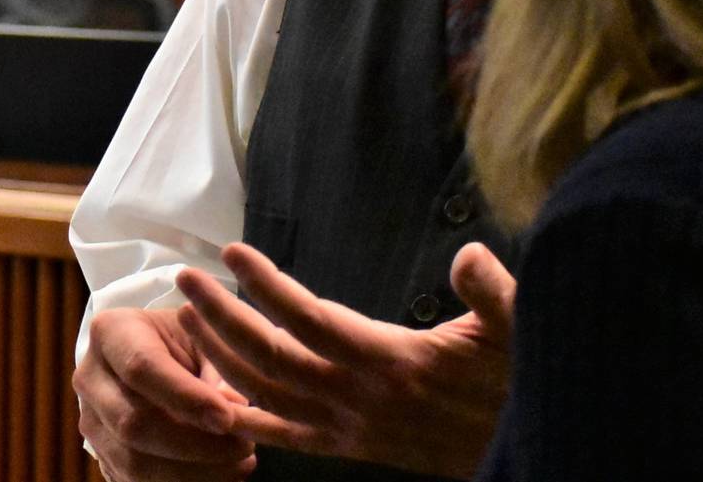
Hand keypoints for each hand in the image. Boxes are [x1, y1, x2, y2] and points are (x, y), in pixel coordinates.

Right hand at [74, 304, 257, 480]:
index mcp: (111, 331)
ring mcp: (91, 421)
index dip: (185, 397)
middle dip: (194, 444)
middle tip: (243, 446)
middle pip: (132, 423)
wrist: (157, 356)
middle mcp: (90, 377)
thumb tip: (232, 410)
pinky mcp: (102, 456)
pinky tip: (219, 474)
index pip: (141, 367)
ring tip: (240, 463)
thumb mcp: (204, 337)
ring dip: (193, 473)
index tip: (227, 418)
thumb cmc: (186, 339)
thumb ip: (219, 369)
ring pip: (134, 463)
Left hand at [174, 241, 515, 479]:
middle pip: (271, 354)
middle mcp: (359, 397)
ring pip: (266, 393)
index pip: (312, 320)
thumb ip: (494, 294)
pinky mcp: (349, 447)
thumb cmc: (514, 385)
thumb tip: (472, 253)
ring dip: (220, 355)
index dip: (268, 286)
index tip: (232, 252)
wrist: (518, 450)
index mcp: (391, 361)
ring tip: (187, 316)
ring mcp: (349, 427)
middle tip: (184, 277)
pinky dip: (244, 418)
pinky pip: (284, 436)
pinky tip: (212, 398)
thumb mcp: (518, 331)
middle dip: (221, 315)